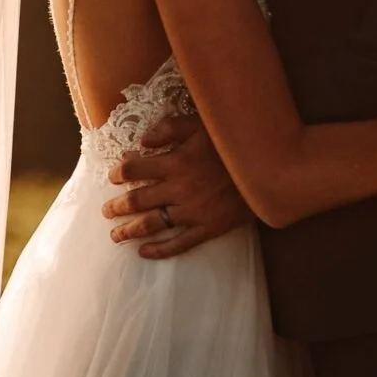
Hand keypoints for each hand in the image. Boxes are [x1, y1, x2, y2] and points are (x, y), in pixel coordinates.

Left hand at [103, 116, 251, 258]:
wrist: (270, 170)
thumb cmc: (235, 143)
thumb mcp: (202, 124)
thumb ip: (170, 129)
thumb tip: (142, 140)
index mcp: (175, 163)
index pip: (135, 169)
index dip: (120, 173)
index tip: (113, 176)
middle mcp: (179, 190)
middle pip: (137, 201)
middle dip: (117, 206)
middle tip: (106, 211)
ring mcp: (193, 212)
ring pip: (152, 224)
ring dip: (129, 230)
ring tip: (115, 235)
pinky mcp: (209, 228)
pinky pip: (179, 244)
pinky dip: (159, 250)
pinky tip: (143, 252)